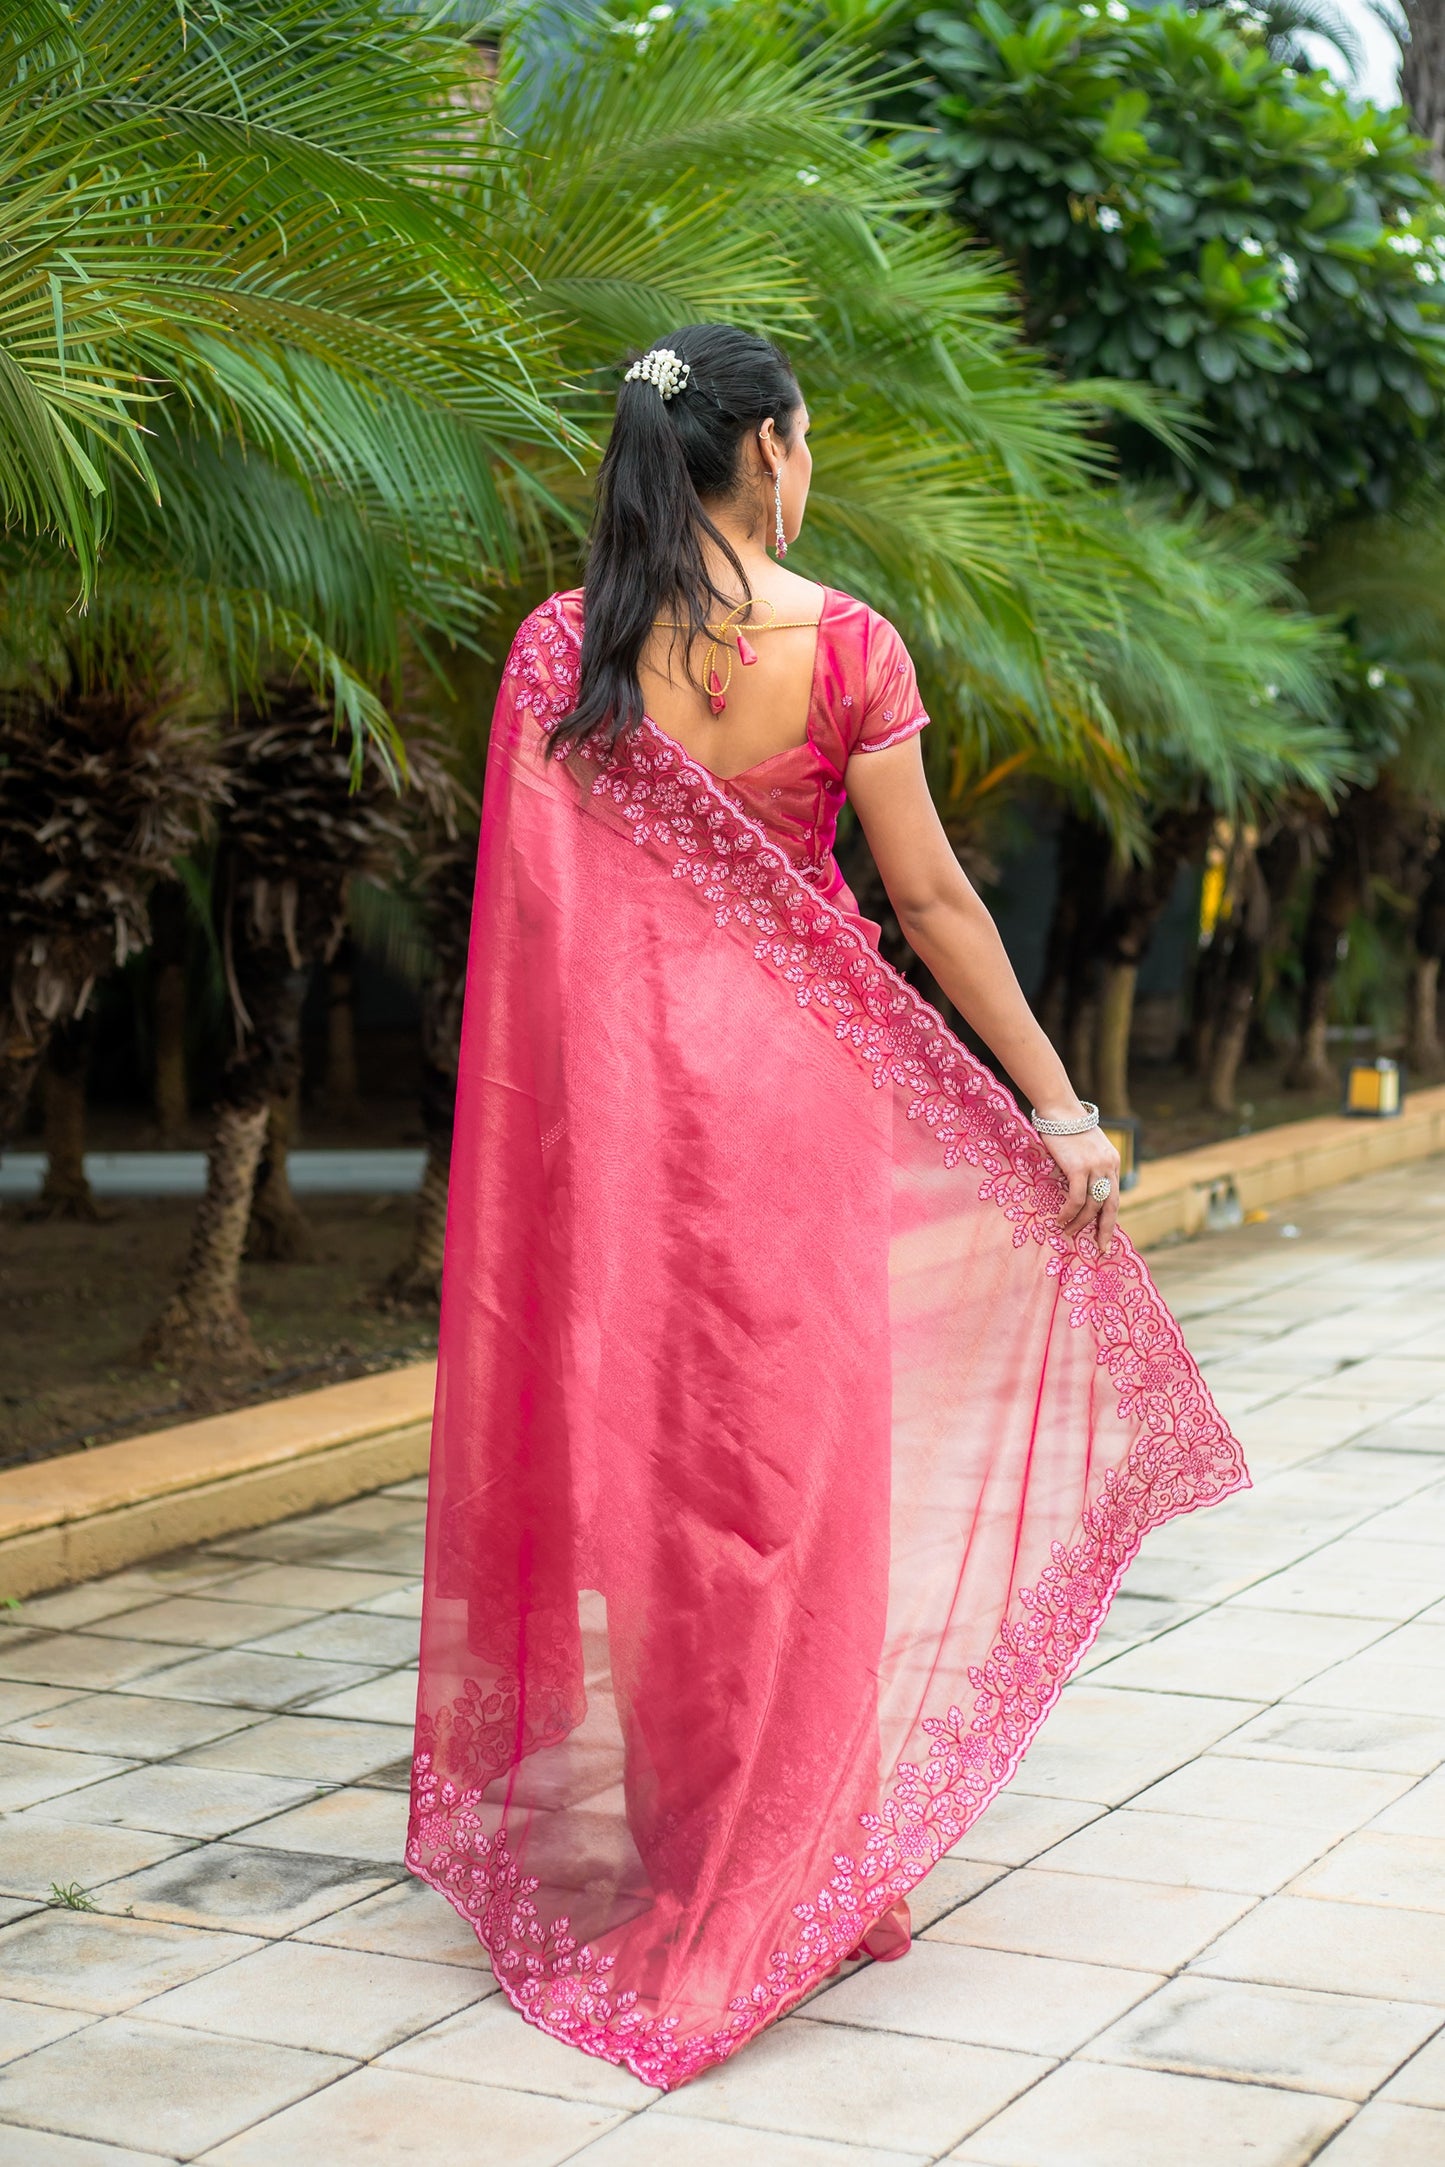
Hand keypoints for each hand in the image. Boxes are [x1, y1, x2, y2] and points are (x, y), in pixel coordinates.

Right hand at [1040, 1125, 1120, 1253]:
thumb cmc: (1066, 1127)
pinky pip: (1076, 1198)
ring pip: (1092, 1205)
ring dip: (1079, 1223)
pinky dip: (1069, 1212)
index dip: (1109, 1217)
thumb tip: (1076, 1189)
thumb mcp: (1085, 1148)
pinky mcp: (1078, 1168)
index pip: (1114, 1196)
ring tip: (1068, 1233)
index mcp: (1113, 1162)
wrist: (1059, 1110)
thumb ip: (1087, 1166)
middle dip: (1106, 1229)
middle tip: (1101, 1247)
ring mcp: (1095, 1167)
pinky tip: (1060, 1220)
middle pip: (1111, 1205)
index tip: (1105, 1234)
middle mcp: (1109, 1166)